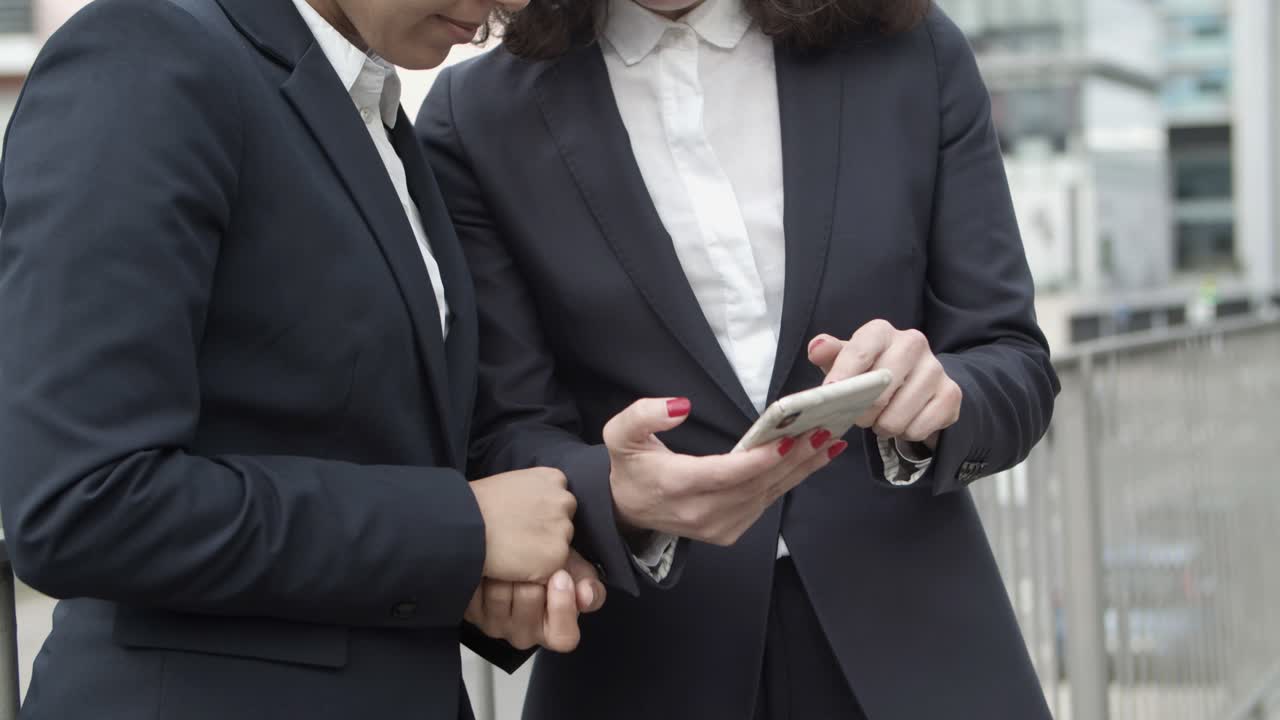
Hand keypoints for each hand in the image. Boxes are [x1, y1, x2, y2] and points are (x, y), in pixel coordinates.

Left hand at [465, 550, 606, 652]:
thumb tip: (586, 595)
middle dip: (532, 575)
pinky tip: (492, 569)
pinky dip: (485, 574)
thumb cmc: (545, 564)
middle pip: (530, 604)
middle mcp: (526, 635)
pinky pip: (477, 593)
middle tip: (533, 563)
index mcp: (555, 630)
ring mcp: (497, 627)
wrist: (511, 550)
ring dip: (506, 570)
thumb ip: (588, 585)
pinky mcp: (473, 615)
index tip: (561, 577)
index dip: (562, 606)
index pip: (563, 637)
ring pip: (501, 597)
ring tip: (510, 562)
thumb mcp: (574, 570)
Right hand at [470, 468, 575, 582]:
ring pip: (559, 547)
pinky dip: (535, 572)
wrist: (465, 525)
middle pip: (564, 523)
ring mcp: (563, 529)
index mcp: (554, 478)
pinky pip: (551, 569)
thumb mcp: (513, 483)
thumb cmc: (478, 504)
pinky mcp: (557, 556)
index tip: (523, 520)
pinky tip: (514, 563)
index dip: (541, 514)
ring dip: (542, 553)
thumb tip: (535, 510)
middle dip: (546, 533)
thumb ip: (534, 492)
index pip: (559, 501)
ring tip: (513, 550)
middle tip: (518, 537)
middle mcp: (565, 501)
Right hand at [604, 398, 840, 546]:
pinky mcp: (729, 532)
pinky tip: (811, 460)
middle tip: (822, 431)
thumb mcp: (620, 435)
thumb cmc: (631, 467)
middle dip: (792, 458)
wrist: (628, 512)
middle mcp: (700, 513)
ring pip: (767, 496)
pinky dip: (790, 481)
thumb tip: (680, 406)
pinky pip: (765, 504)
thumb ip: (643, 415)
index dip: (757, 460)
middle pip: (755, 485)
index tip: (787, 440)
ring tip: (828, 442)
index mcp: (675, 486)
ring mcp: (717, 527)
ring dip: (800, 469)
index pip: (724, 475)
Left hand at [808, 320, 961, 449]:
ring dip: (883, 426)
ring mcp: (935, 368)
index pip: (859, 351)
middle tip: (859, 416)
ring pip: (897, 416)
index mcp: (881, 331)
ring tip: (881, 419)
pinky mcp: (951, 394)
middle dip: (862, 412)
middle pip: (879, 389)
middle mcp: (912, 342)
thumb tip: (817, 347)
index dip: (843, 376)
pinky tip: (904, 422)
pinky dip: (905, 433)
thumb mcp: (845, 361)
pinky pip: (918, 429)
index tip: (829, 396)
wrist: (915, 381)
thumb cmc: (870, 370)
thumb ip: (829, 354)